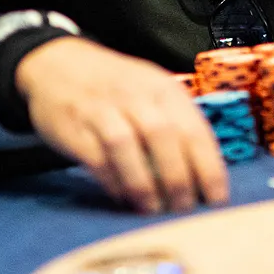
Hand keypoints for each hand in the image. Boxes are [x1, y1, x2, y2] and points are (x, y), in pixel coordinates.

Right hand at [16, 36, 228, 213]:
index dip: (208, 167)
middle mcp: (135, 95)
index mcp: (163, 89)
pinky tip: (122, 198)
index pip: (194, 129)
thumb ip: (175, 123)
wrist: (57, 62)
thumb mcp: (151, 90)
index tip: (217, 199)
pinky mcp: (73, 126)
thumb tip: (203, 173)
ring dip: (144, 182)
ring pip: (128, 145)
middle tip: (184, 211)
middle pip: (164, 136)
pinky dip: (112, 181)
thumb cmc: (116, 86)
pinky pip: (96, 157)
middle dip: (178, 178)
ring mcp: (102, 109)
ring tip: (153, 210)